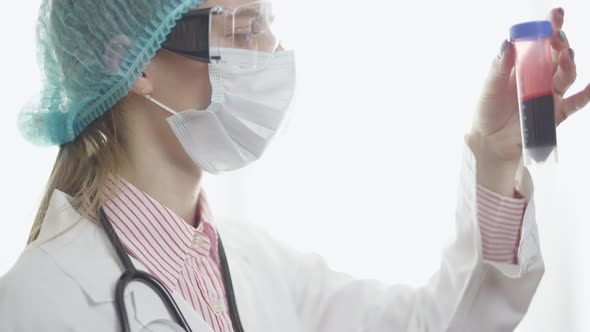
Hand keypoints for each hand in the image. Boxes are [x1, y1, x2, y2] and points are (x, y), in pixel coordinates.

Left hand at [467, 8, 589, 194]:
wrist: (489, 141)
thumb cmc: (487, 111)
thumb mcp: (490, 86)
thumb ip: (500, 66)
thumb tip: (507, 43)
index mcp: (524, 66)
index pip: (540, 42)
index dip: (550, 27)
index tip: (555, 14)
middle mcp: (540, 77)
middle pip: (557, 54)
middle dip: (560, 42)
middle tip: (557, 35)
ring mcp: (549, 94)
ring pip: (566, 74)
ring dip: (569, 62)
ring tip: (566, 53)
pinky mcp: (555, 112)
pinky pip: (576, 103)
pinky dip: (586, 94)